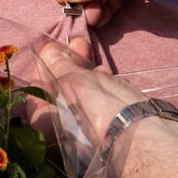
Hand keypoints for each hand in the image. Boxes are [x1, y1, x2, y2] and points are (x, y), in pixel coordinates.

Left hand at [35, 38, 145, 161]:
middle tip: (79, 43)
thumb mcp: (72, 81)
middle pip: (61, 91)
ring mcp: (87, 131)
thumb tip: (48, 54)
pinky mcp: (109, 128)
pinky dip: (103, 87)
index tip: (53, 48)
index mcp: (45, 126)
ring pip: (82, 96)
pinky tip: (109, 74)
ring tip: (95, 58)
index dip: (44, 67)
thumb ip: (58, 67)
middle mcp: (63, 133)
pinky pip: (100, 103)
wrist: (140, 134)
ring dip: (87, 73)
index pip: (37, 92)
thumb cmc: (96, 108)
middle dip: (69, 65)